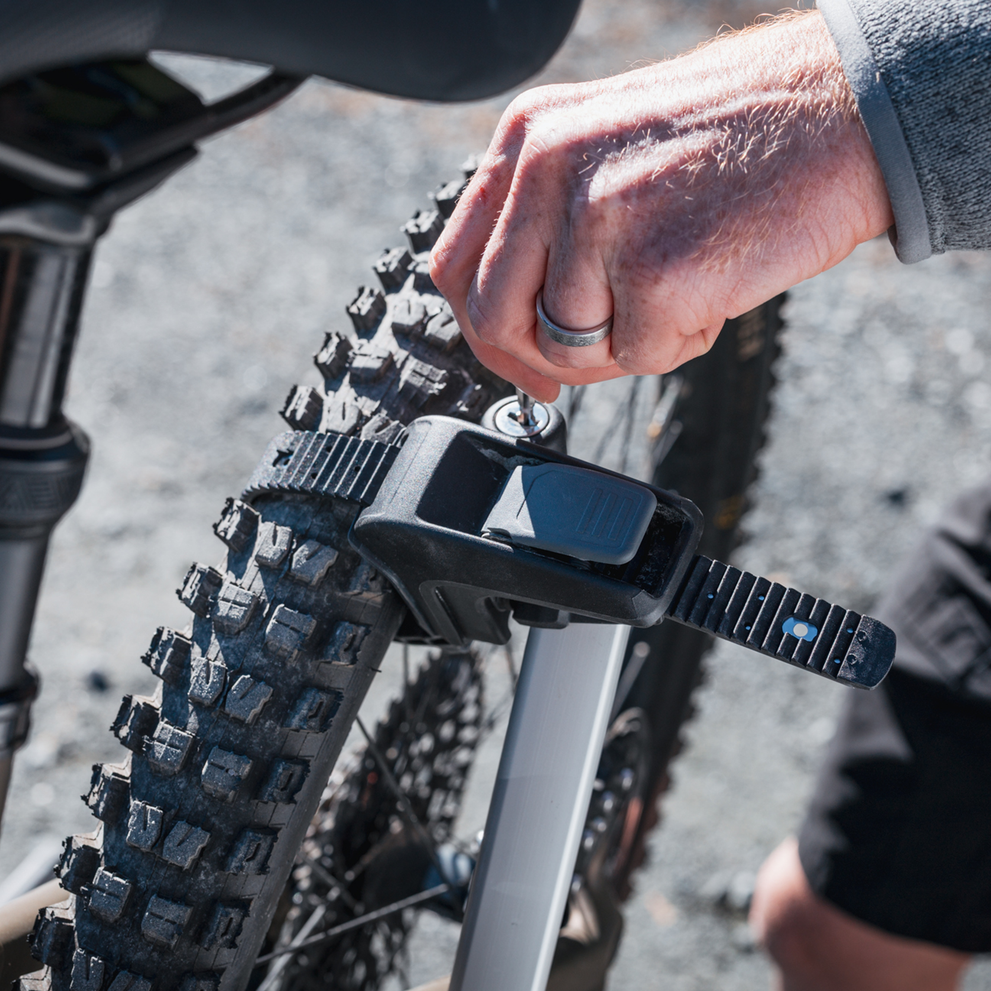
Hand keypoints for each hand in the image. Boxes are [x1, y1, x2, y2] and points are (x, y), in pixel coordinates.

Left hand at [430, 11, 892, 400]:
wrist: (838, 113)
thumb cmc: (731, 141)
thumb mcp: (604, 151)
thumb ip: (544, 226)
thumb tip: (515, 329)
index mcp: (527, 139)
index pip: (455, 265)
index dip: (482, 332)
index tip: (520, 361)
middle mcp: (548, 170)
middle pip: (495, 318)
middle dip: (543, 357)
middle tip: (603, 350)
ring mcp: (598, 219)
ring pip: (566, 347)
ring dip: (625, 344)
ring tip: (681, 287)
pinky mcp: (654, 271)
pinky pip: (639, 358)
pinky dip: (680, 342)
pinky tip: (713, 287)